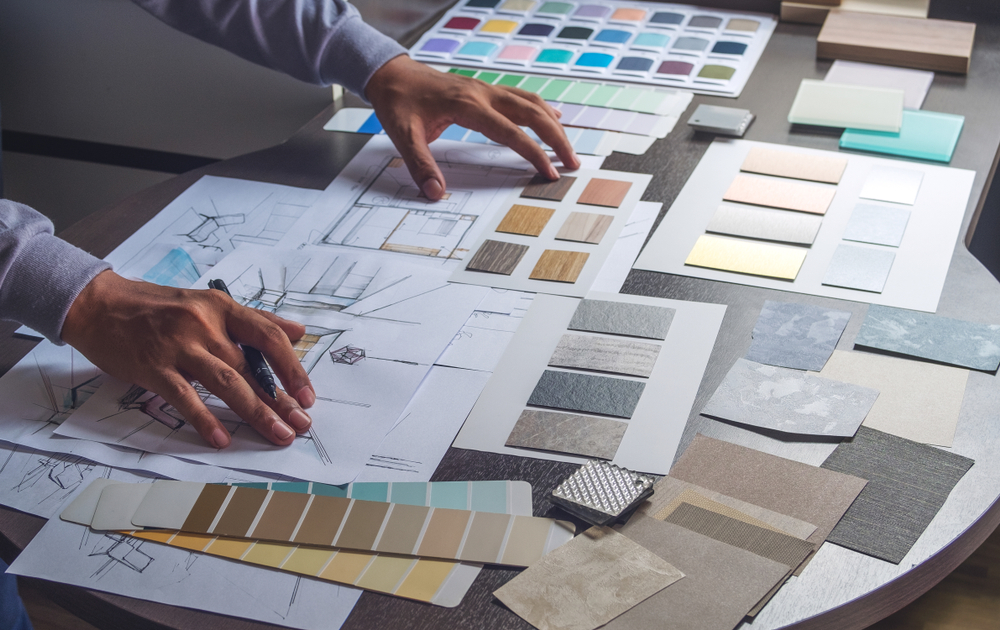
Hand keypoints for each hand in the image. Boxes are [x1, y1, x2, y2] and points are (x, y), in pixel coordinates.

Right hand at [62, 270, 315, 448]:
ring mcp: (179, 346)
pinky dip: (205, 420)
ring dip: (256, 413)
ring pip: (227, 383)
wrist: (99, 304)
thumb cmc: (157, 307)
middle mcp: (204, 326)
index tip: (307, 393)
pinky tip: (222, 439)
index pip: (268, 336)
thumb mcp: (208, 303)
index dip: (292, 366)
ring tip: (277, 434)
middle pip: (251, 367)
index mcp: (222, 309)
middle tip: (301, 424)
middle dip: (280, 400)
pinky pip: (185, 398)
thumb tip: (298, 330)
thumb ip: (254, 319)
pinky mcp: (153, 367)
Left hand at [365, 55, 580, 200]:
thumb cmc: (398, 102)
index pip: (511, 132)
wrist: (391, 73)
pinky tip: (551, 117)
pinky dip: (540, 109)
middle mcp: (483, 93)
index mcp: (468, 105)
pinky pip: (520, 97)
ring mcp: (486, 89)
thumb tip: (435, 193)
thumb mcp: (403, 136)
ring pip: (531, 102)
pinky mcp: (484, 90)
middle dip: (556, 138)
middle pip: (532, 113)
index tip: (550, 172)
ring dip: (552, 124)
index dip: (534, 153)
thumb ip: (420, 166)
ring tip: (568, 146)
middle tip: (573, 162)